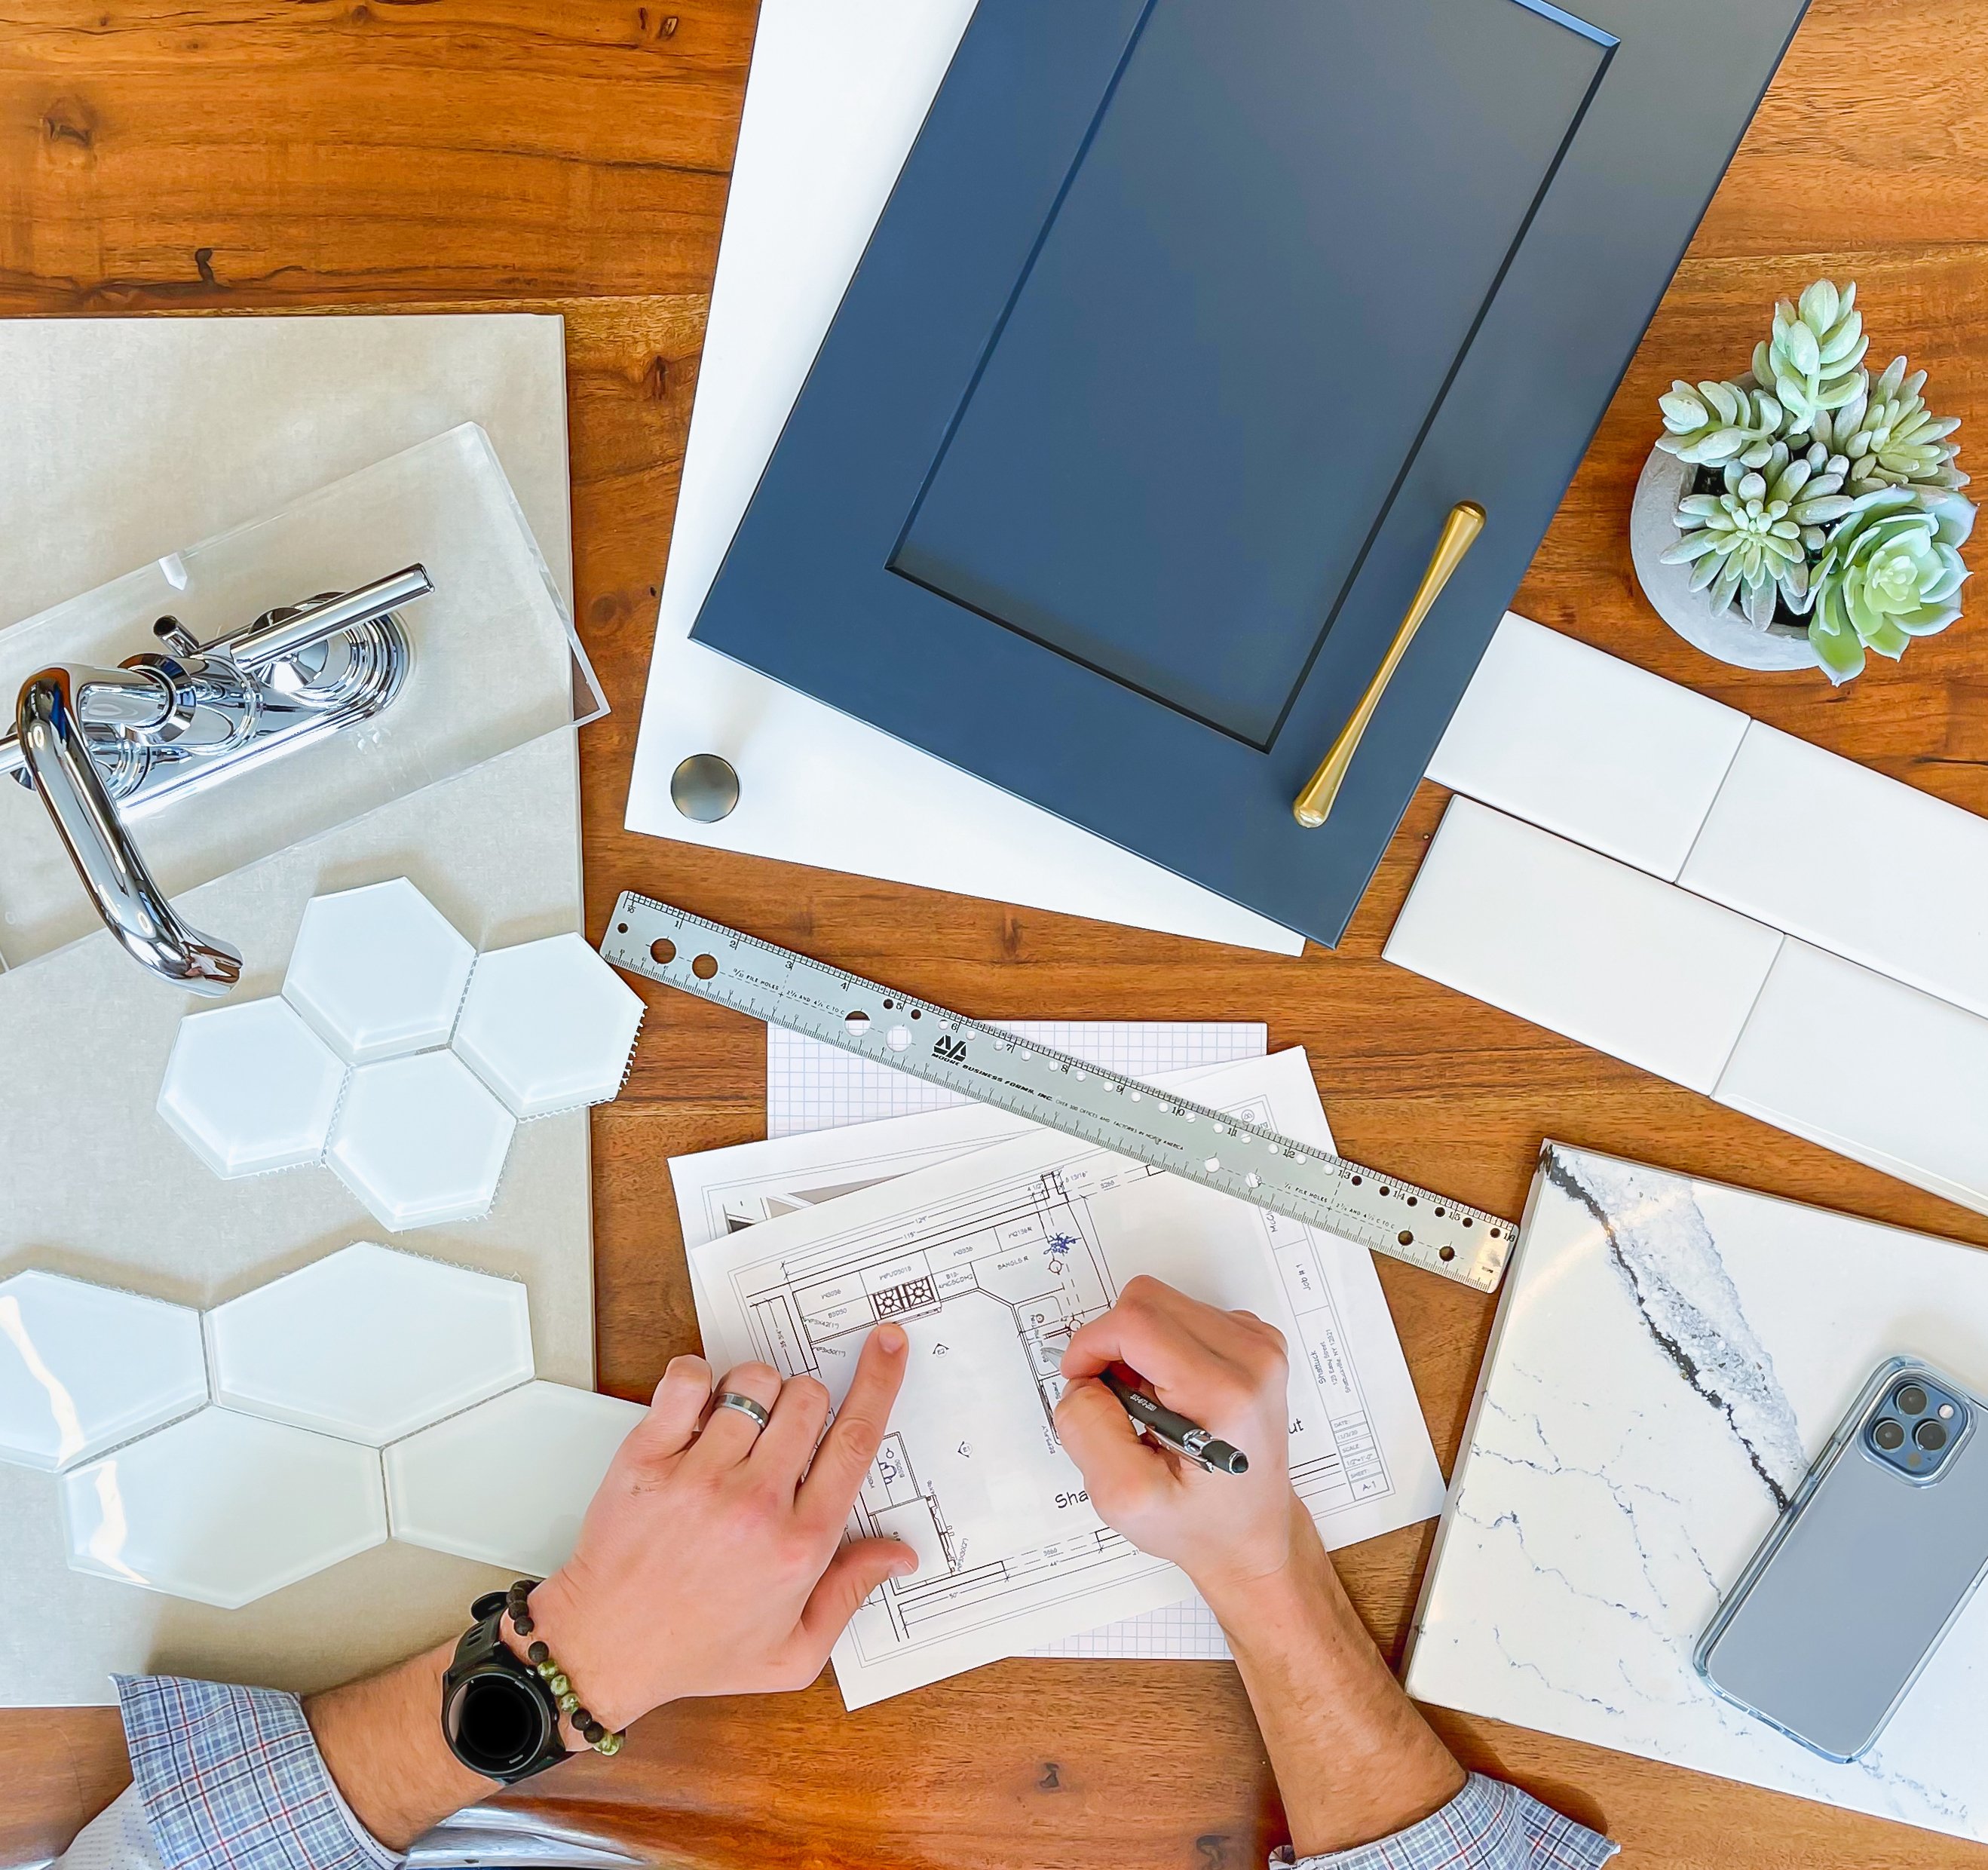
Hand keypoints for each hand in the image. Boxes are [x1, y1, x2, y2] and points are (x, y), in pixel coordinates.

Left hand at [515, 1324, 916, 1732]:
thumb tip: (899, 1555)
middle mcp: (755, 1504)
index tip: (887, 1345)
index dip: (879, 1382)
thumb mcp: (792, 1651)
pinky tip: (698, 1404)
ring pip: (754, 1383)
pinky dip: (697, 1376)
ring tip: (737, 1426)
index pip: (856, 1441)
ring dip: (755, 1391)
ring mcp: (699, 1477)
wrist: (605, 1649)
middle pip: (808, 1399)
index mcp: (799, 1544)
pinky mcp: (648, 1458)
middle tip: (784, 1433)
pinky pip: (687, 1380)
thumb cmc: (697, 1650)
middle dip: (806, 1402)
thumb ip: (850, 1593)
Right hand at [1058, 1278, 1464, 1855]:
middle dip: (1111, 1348)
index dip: (1091, 1350)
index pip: (1132, 1319)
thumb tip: (1085, 1376)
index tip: (1087, 1390)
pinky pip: (1185, 1316)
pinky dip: (1164, 1351)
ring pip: (1161, 1302)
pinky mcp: (1260, 1347)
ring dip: (1138, 1352)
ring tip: (1152, 1415)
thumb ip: (1089, 1425)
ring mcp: (1263, 1350)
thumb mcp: (1126, 1499)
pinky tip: (1175, 1406)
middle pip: (1143, 1298)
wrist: (1262, 1551)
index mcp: (1226, 1394)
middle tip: (1116, 1408)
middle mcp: (1255, 1359)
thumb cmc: (1203, 1536)